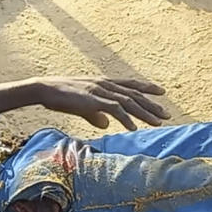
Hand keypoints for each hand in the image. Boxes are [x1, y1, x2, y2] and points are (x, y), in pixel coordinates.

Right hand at [34, 77, 169, 129]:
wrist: (45, 89)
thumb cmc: (60, 96)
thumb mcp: (82, 105)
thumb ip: (95, 114)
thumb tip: (106, 125)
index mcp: (103, 83)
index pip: (130, 84)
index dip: (146, 88)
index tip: (161, 92)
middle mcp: (105, 84)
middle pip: (134, 94)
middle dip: (152, 104)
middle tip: (166, 114)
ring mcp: (100, 91)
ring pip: (128, 102)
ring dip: (144, 112)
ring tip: (158, 122)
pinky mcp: (93, 99)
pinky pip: (114, 109)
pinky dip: (126, 118)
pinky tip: (133, 128)